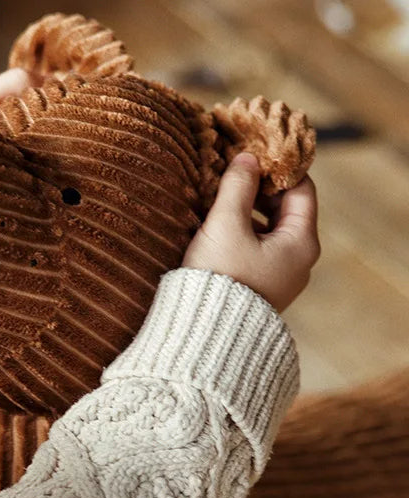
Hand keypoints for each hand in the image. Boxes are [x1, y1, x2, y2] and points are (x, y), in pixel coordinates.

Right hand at [182, 152, 320, 311]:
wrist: (204, 335)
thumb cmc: (220, 277)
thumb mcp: (226, 224)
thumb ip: (237, 187)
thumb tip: (247, 158)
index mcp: (301, 243)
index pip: (301, 189)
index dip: (278, 169)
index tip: (253, 155)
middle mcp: (298, 262)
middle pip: (287, 211)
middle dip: (260, 191)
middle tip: (234, 175)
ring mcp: (280, 279)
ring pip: (270, 232)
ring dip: (248, 214)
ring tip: (222, 203)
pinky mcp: (261, 290)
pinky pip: (258, 252)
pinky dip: (243, 236)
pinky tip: (219, 231)